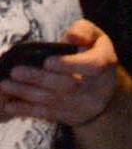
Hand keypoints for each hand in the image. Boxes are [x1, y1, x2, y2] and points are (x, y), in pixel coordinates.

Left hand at [0, 18, 119, 129]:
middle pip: (68, 86)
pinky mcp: (72, 117)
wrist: (103, 87)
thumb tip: (72, 37)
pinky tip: (10, 106)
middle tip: (15, 71)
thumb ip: (83, 31)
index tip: (47, 62)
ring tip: (6, 85)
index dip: (70, 65)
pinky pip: (49, 115)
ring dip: (28, 94)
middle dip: (39, 79)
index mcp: (105, 63)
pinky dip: (28, 111)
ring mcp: (85, 106)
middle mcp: (98, 88)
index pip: (92, 66)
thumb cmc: (91, 52)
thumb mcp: (94, 36)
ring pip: (55, 101)